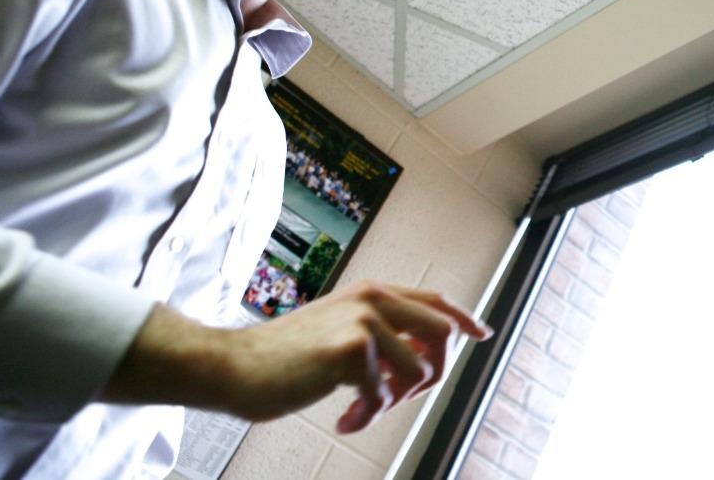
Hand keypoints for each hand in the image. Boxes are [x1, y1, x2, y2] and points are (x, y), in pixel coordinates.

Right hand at [100, 281, 492, 431]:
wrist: (232, 366)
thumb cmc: (281, 358)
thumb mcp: (336, 330)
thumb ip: (378, 333)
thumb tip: (421, 356)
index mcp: (371, 293)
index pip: (435, 300)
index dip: (464, 318)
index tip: (481, 334)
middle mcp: (373, 299)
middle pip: (443, 333)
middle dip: (432, 374)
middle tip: (396, 398)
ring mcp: (364, 321)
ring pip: (419, 371)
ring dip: (394, 403)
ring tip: (359, 411)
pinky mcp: (351, 351)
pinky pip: (385, 397)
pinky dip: (367, 418)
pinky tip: (344, 420)